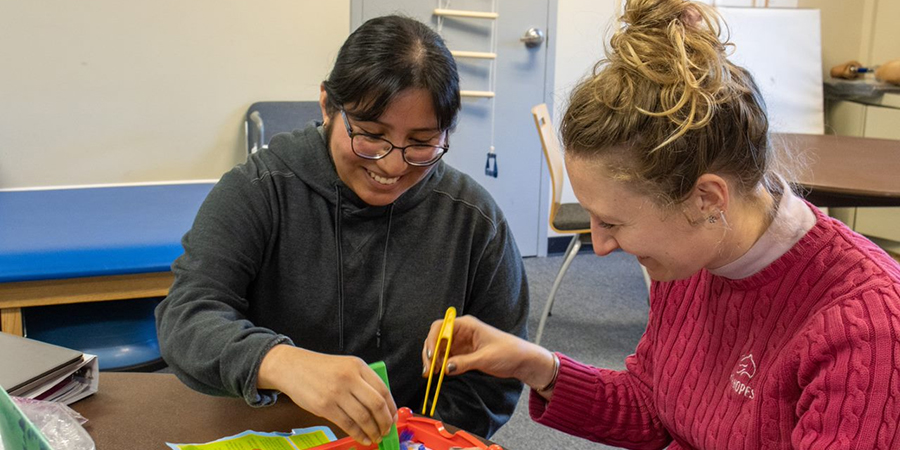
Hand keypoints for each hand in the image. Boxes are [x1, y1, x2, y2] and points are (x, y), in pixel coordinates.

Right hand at [258, 345, 396, 445]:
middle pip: (376, 405)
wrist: (292, 367)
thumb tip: (381, 407)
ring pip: (363, 417)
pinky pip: (347, 424)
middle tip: (387, 431)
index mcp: (358, 366)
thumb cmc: (320, 369)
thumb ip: (362, 381)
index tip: (393, 418)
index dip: (391, 407)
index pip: (383, 389)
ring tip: (376, 437)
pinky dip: (359, 434)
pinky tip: (363, 438)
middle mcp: (349, 378)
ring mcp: (336, 392)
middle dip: (385, 422)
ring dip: (373, 431)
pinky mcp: (324, 406)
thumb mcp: (345, 366)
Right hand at [421, 315, 555, 392]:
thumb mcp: (486, 358)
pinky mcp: (463, 353)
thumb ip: (465, 362)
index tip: (431, 356)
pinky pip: (446, 357)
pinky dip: (440, 365)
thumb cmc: (508, 352)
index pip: (441, 327)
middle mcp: (461, 331)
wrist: (521, 360)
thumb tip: (446, 368)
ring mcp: (461, 342)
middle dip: (430, 353)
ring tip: (430, 375)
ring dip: (433, 361)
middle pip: (437, 338)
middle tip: (428, 370)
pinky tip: (437, 374)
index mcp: (467, 325)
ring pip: (439, 349)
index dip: (433, 340)